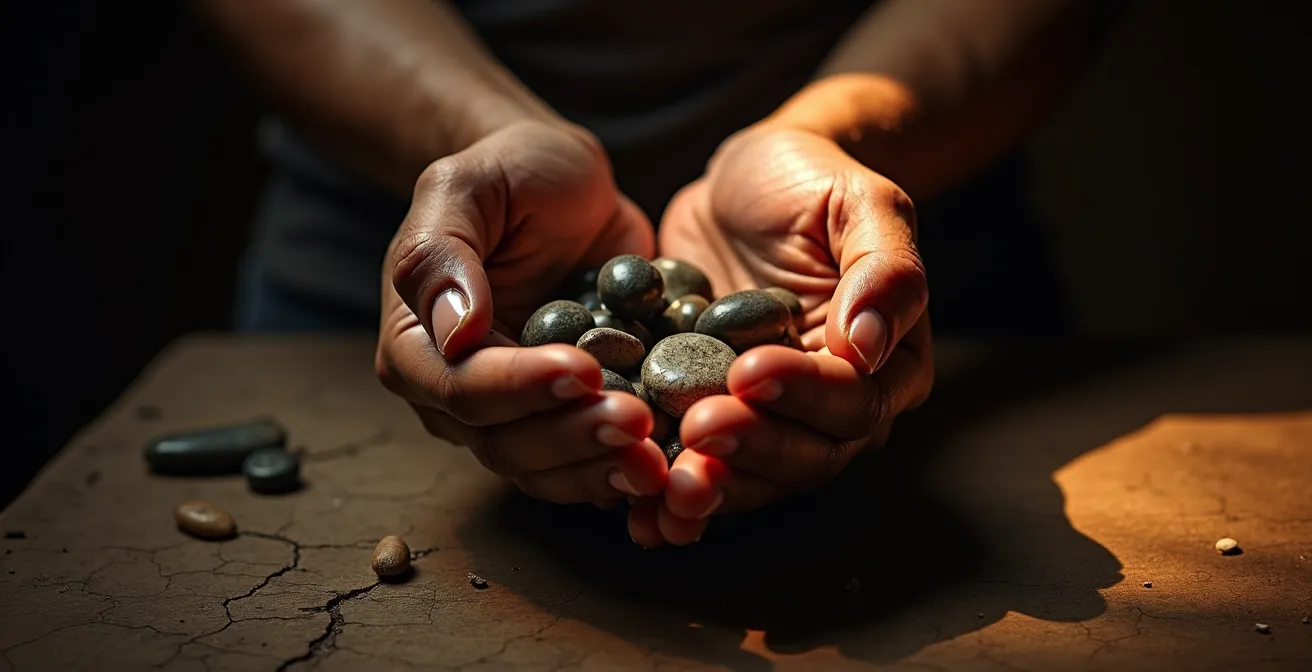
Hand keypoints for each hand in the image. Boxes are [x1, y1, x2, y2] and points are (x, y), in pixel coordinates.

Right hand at [376, 121, 666, 506]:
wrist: (566, 185)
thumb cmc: (508, 173)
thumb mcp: (466, 186)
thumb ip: (442, 253)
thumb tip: (455, 331)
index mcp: (419, 345)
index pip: (461, 387)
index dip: (520, 387)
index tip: (583, 369)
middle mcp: (460, 396)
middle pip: (507, 443)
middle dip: (573, 437)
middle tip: (638, 420)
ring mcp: (519, 415)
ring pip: (550, 470)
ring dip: (604, 468)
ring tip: (660, 456)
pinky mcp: (573, 418)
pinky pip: (593, 465)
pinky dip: (629, 471)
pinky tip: (674, 465)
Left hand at [630, 126, 933, 545]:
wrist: (741, 185)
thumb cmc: (810, 182)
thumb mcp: (860, 202)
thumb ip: (884, 270)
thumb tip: (867, 345)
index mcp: (886, 365)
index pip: (853, 399)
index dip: (803, 393)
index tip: (749, 372)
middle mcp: (833, 409)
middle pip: (804, 455)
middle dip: (750, 448)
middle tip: (698, 429)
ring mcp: (769, 422)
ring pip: (751, 476)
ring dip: (710, 488)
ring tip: (665, 488)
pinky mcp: (710, 418)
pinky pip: (696, 466)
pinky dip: (666, 492)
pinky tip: (637, 513)